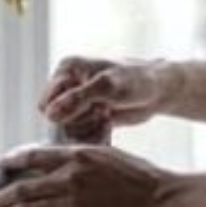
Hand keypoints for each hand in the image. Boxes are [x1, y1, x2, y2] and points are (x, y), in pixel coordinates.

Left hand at [0, 142, 169, 206]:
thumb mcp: (110, 157)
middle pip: (20, 185)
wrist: (163, 200)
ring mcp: (71, 200)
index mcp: (77, 154)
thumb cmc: (143, 178)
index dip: (9, 164)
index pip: (32, 156)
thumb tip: (67, 165)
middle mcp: (68, 175)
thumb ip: (84, 160)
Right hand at [41, 57, 168, 142]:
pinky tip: (108, 124)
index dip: (65, 113)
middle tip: (102, 112)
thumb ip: (77, 99)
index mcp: (66, 70)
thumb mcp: (107, 87)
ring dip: (88, 129)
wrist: (159, 91)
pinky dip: (94, 135)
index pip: (46, 104)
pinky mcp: (87, 117)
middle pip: (55, 121)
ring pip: (67, 131)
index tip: (92, 107)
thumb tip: (50, 113)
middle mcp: (68, 85)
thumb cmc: (136, 80)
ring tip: (107, 116)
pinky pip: (80, 136)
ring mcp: (77, 102)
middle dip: (79, 122)